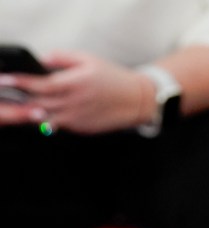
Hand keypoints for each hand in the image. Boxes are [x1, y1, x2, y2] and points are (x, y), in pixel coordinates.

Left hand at [0, 50, 151, 134]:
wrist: (136, 100)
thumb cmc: (113, 78)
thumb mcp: (88, 59)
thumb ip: (61, 58)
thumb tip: (42, 61)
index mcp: (75, 84)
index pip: (40, 85)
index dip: (21, 83)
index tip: (8, 80)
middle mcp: (75, 103)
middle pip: (39, 103)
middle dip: (22, 98)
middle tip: (11, 94)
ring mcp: (78, 118)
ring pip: (47, 117)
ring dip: (33, 112)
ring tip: (25, 105)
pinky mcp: (83, 128)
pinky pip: (60, 124)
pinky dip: (51, 118)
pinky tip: (48, 111)